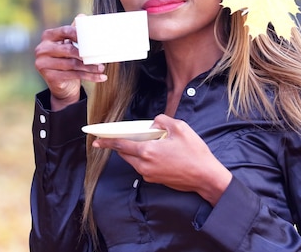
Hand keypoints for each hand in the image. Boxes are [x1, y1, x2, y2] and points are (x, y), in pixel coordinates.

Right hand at [34, 20, 106, 110]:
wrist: (62, 84)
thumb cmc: (68, 59)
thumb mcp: (70, 44)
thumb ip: (75, 31)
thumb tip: (83, 16)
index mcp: (48, 36)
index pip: (65, 31)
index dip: (79, 33)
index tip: (93, 37)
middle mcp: (42, 49)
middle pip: (69, 49)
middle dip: (86, 53)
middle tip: (99, 56)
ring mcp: (43, 63)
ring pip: (72, 64)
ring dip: (90, 67)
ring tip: (102, 67)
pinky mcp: (49, 77)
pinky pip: (74, 75)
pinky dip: (90, 76)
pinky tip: (101, 77)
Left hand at [93, 114, 231, 205]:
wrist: (205, 176)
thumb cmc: (194, 153)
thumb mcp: (180, 128)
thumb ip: (162, 121)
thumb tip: (153, 124)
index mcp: (148, 151)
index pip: (121, 145)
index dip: (106, 141)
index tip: (95, 140)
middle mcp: (145, 165)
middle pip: (125, 154)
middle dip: (120, 145)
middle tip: (118, 136)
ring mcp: (149, 174)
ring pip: (133, 161)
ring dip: (133, 151)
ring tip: (142, 141)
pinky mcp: (155, 180)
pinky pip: (142, 166)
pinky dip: (143, 158)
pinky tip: (154, 151)